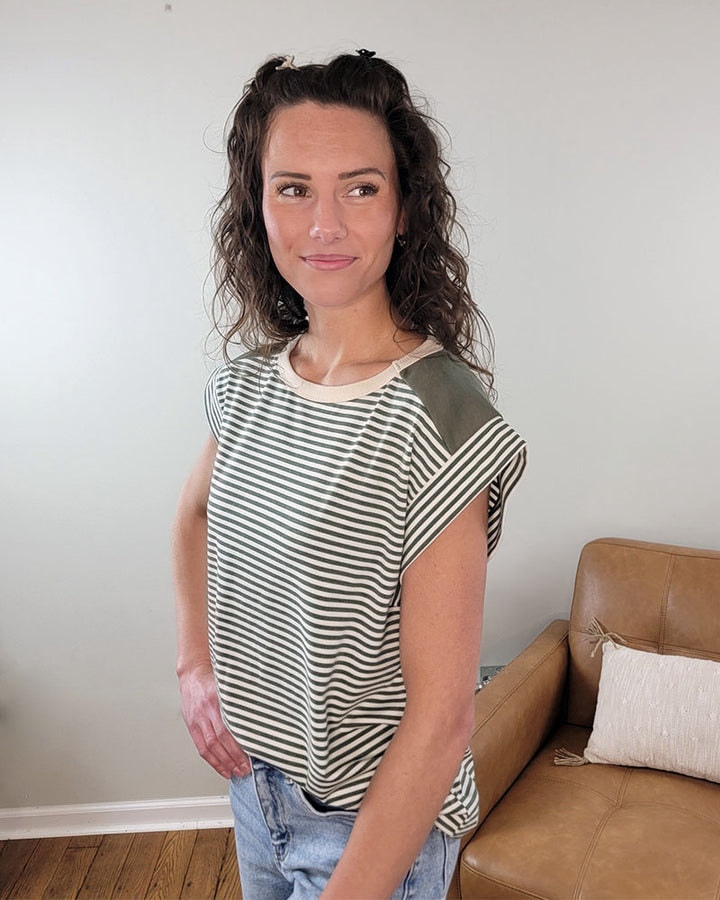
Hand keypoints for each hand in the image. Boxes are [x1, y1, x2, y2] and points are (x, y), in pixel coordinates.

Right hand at [178, 663, 250, 778]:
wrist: (192, 673)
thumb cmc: (214, 678)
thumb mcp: (229, 685)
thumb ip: (240, 701)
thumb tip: (260, 717)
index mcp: (216, 699)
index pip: (227, 729)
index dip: (237, 746)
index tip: (250, 757)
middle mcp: (205, 711)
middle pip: (218, 740)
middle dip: (232, 759)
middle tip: (245, 770)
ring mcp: (196, 719)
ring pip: (209, 746)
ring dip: (223, 763)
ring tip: (235, 773)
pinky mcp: (191, 725)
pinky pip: (201, 747)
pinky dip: (212, 761)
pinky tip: (222, 768)